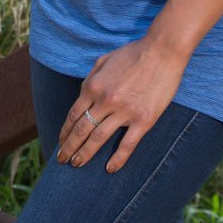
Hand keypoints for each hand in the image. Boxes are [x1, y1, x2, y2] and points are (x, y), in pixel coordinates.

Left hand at [56, 37, 187, 172]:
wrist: (161, 52)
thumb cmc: (132, 54)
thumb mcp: (103, 60)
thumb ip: (91, 79)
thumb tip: (83, 95)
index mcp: (93, 85)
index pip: (74, 114)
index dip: (65, 130)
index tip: (60, 142)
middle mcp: (105, 100)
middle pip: (82, 129)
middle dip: (69, 146)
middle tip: (62, 159)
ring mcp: (124, 112)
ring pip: (99, 139)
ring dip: (85, 153)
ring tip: (76, 164)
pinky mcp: (143, 120)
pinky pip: (127, 144)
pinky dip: (118, 159)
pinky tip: (110, 169)